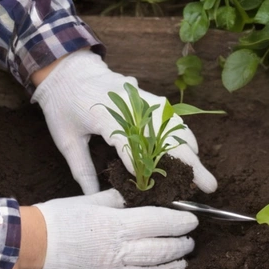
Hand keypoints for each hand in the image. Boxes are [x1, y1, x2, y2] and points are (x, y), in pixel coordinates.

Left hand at [31, 49, 216, 194]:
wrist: (69, 69)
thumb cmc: (63, 105)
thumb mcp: (65, 139)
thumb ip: (81, 169)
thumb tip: (94, 198)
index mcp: (103, 113)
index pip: (127, 140)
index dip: (139, 163)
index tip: (149, 184)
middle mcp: (128, 104)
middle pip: (164, 134)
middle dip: (187, 163)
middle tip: (206, 185)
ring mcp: (141, 98)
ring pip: (174, 125)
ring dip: (191, 150)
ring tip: (202, 174)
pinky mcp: (147, 97)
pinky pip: (171, 116)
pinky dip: (184, 134)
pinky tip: (193, 151)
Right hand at [31, 189, 197, 268]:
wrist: (35, 243)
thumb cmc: (60, 217)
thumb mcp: (91, 198)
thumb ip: (118, 198)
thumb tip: (139, 194)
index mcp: (116, 222)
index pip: (158, 221)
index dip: (179, 220)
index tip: (191, 216)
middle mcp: (119, 246)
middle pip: (161, 246)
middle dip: (181, 241)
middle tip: (192, 234)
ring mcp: (115, 265)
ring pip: (155, 265)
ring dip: (175, 259)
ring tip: (187, 252)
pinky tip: (170, 268)